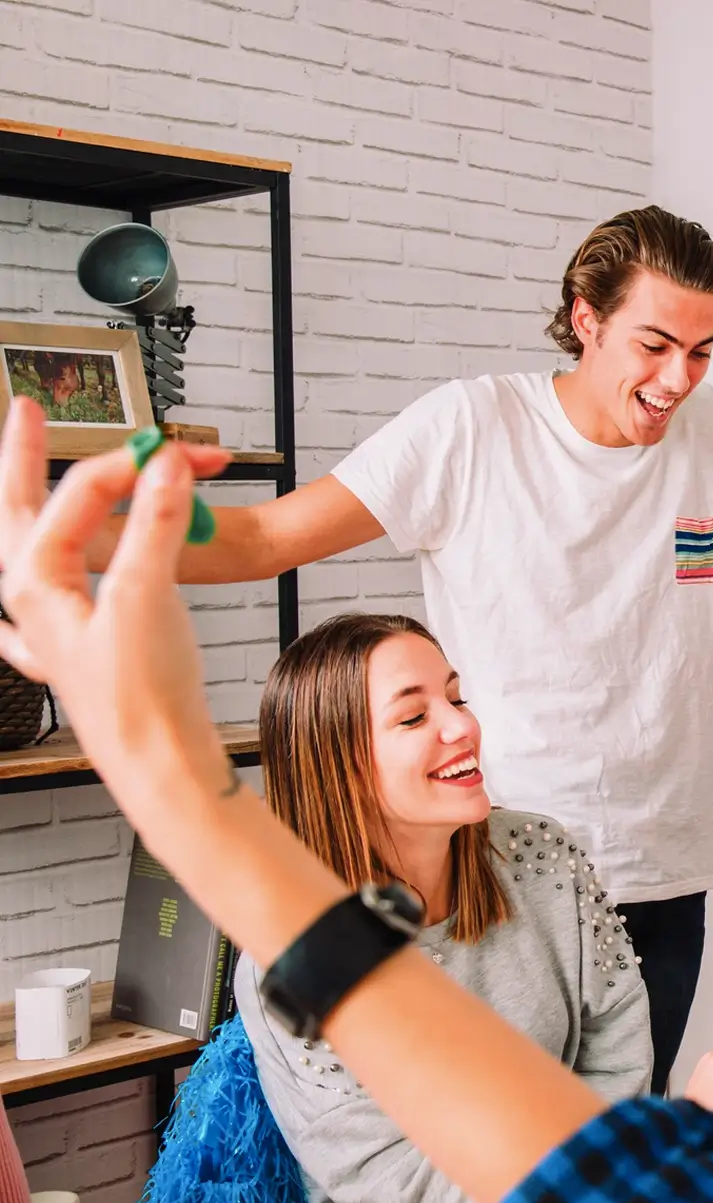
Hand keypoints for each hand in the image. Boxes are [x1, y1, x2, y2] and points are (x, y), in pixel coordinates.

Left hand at [0, 399, 235, 810]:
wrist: (160, 766)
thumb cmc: (142, 697)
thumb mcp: (148, 597)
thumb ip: (154, 524)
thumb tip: (163, 467)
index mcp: (35, 584)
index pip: (80, 499)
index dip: (131, 466)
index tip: (178, 452)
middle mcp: (32, 603)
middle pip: (22, 512)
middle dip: (23, 461)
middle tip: (27, 412)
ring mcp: (53, 629)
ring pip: (33, 553)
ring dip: (37, 512)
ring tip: (29, 478)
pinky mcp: (81, 653)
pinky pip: (42, 611)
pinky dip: (39, 588)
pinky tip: (20, 604)